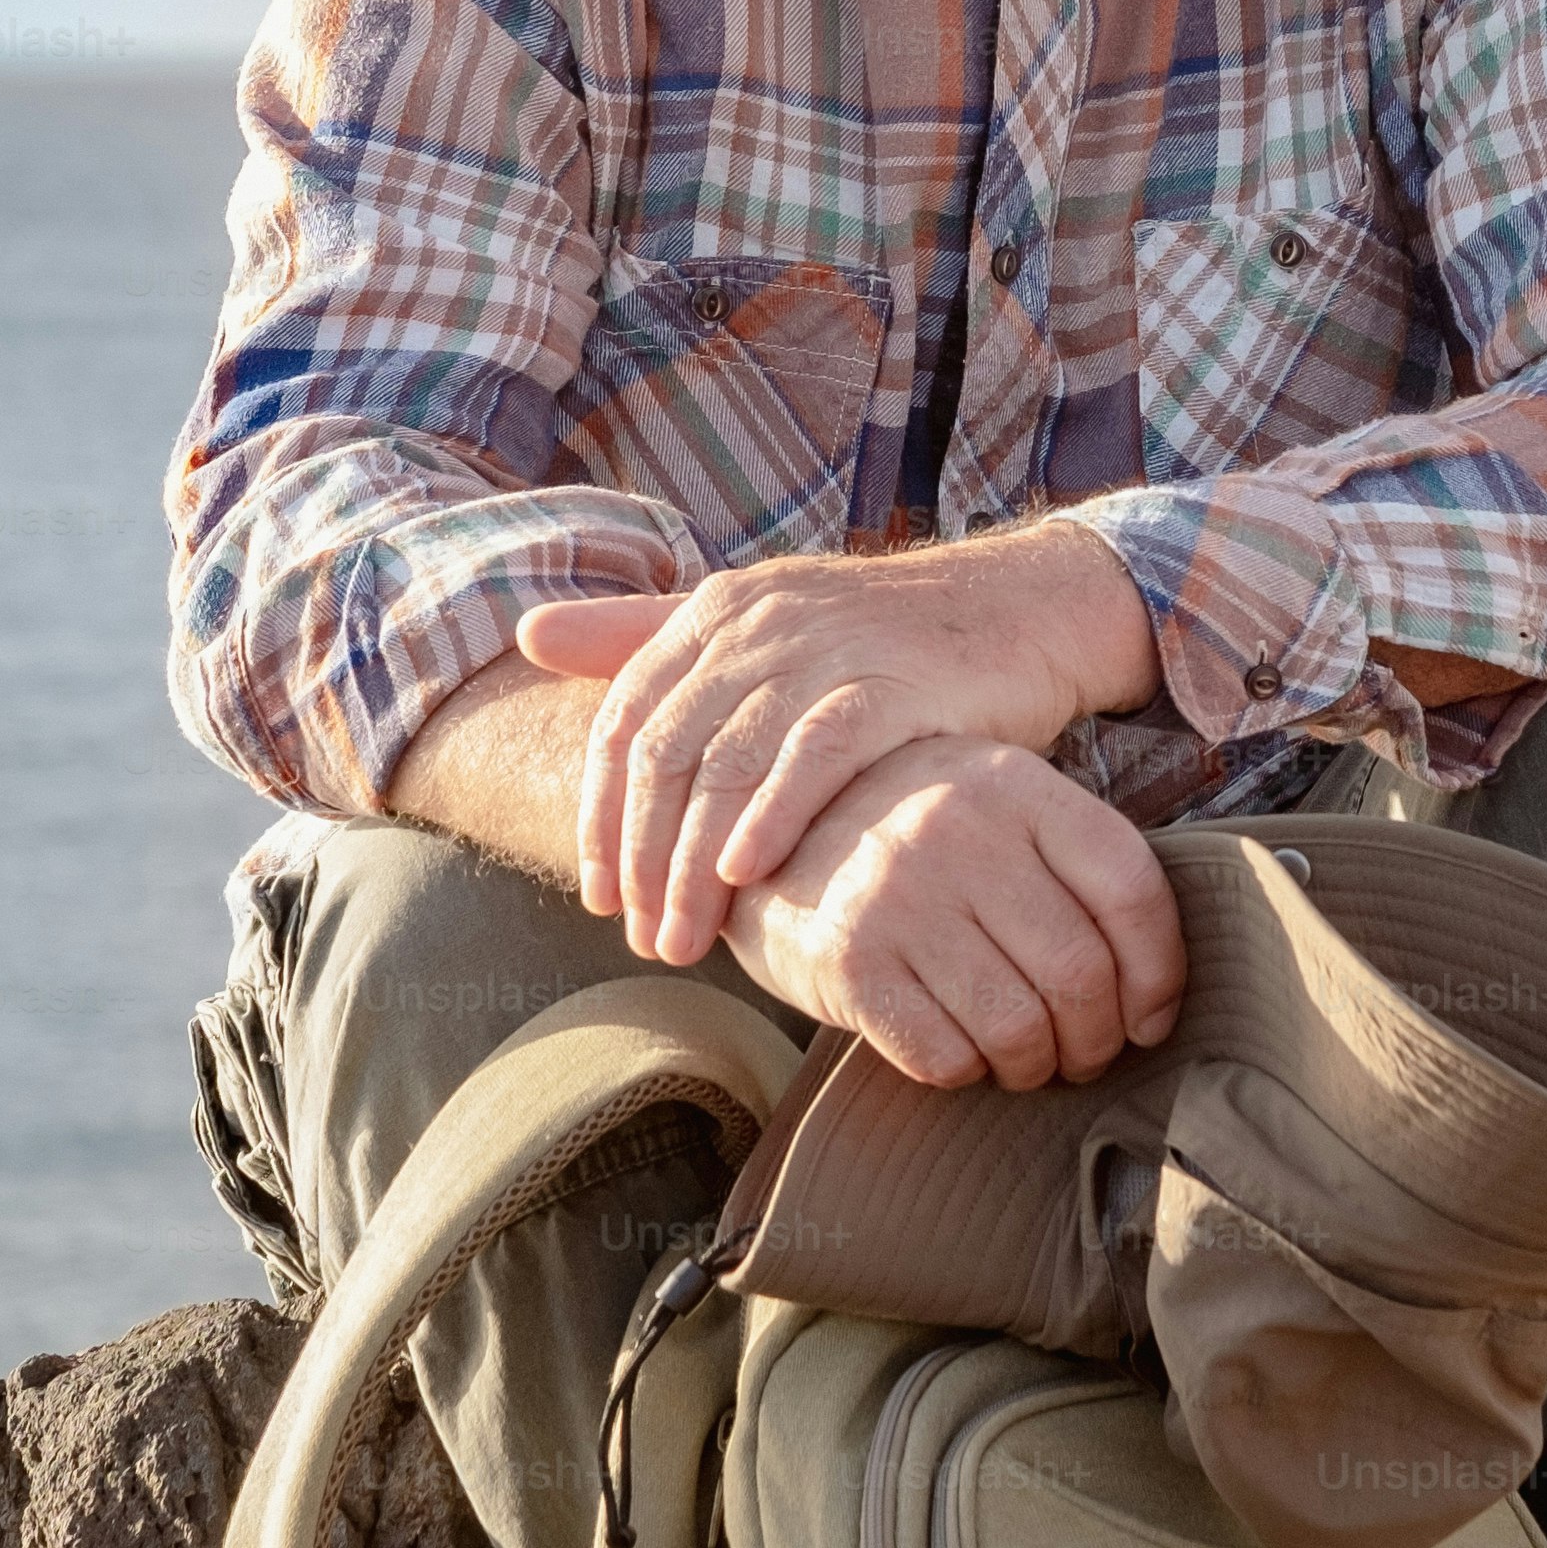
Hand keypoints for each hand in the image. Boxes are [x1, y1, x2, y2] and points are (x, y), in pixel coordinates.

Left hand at [521, 525, 1162, 962]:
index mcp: (714, 609)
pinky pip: (814, 755)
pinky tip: (748, 876)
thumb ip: (644, 632)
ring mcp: (823, 648)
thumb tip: (528, 633)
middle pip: (668, 753)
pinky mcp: (891, 682)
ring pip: (729, 764)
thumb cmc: (881, 640)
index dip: (601, 815)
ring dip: (695, 862)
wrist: (1019, 610)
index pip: (626, 721)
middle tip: (644, 938)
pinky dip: (772, 815)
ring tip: (687, 937)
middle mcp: (758, 621)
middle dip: (643, 858)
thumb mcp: (759, 625)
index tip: (601, 898)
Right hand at [714, 737, 1183, 1089]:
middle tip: (1084, 1053)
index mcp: (1015, 783)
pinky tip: (961, 1051)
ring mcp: (898, 893)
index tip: (1149, 1015)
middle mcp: (958, 828)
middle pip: (1081, 972)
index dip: (1159, 972)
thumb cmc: (913, 844)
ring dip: (1035, 1067)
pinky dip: (967, 1072)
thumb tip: (1158, 989)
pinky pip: (945, 1057)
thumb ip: (1068, 865)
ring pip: (1019, 1027)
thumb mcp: (993, 809)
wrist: (763, 842)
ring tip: (1027, 1060)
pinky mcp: (848, 959)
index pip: (1130, 888)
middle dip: (1096, 1039)